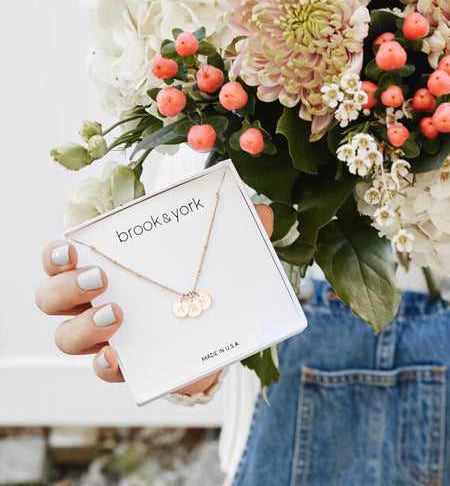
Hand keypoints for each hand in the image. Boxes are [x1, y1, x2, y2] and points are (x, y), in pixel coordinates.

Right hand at [35, 204, 273, 393]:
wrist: (217, 331)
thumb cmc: (203, 279)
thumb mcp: (217, 252)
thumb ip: (239, 229)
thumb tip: (264, 213)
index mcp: (111, 265)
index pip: (62, 257)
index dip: (56, 254)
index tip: (74, 247)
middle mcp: (96, 300)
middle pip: (51, 297)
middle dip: (64, 287)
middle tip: (99, 278)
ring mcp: (107, 336)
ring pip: (66, 337)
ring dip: (83, 326)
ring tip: (117, 314)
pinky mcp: (128, 365)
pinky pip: (102, 369)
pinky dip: (104, 364)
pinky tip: (118, 356)